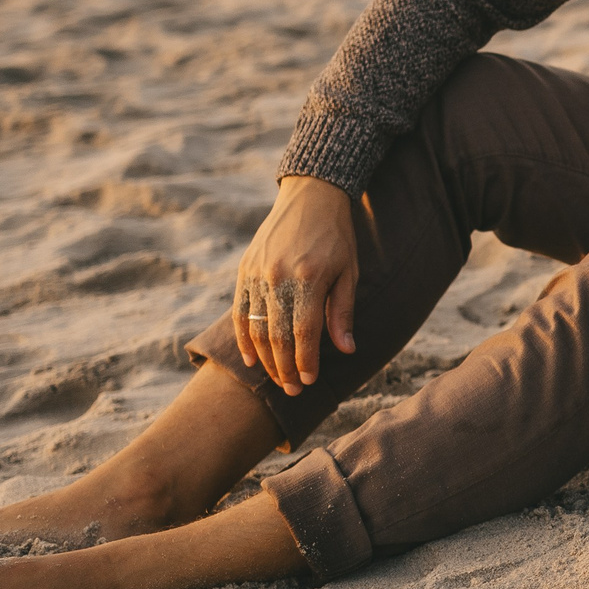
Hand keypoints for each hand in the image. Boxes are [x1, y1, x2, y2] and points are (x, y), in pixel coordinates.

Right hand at [234, 175, 358, 395]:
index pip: (305, 332)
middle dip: (285, 368)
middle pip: (278, 336)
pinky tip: (250, 359)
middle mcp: (279, 277)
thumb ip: (342, 312)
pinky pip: (238, 312)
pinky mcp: (244, 270)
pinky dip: (243, 338)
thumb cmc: (337, 237)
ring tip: (277, 379)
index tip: (309, 382)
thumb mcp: (349, 271)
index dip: (305, 361)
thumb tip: (346, 350)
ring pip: (256, 329)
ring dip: (266, 359)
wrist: (310, 197)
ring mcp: (257, 274)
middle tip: (293, 391)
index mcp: (310, 278)